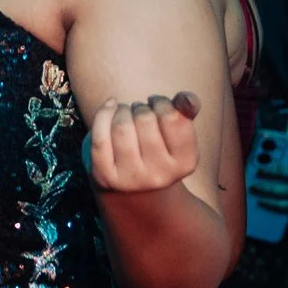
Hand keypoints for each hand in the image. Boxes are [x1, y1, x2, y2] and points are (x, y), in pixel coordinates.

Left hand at [86, 92, 200, 193]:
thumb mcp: (177, 135)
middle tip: (139, 110)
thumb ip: (186, 112)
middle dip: (140, 107)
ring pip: (121, 127)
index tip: (156, 102)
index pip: (173, 118)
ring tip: (125, 112)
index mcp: (185, 162)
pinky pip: (99, 138)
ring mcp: (131, 178)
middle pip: (144, 119)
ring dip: (121, 110)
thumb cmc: (158, 151)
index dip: (162, 102)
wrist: (134, 189)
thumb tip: (187, 98)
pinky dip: (102, 115)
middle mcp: (160, 175)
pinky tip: (109, 109)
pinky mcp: (105, 176)